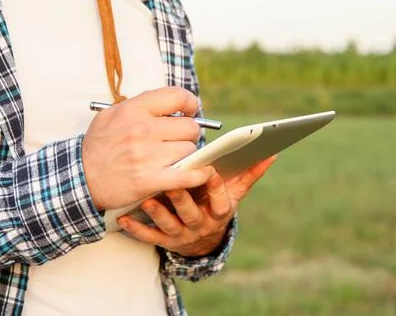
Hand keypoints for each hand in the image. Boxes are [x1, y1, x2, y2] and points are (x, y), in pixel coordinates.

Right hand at [82, 87, 212, 209]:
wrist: (80, 178)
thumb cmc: (99, 146)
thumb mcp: (111, 115)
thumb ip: (141, 105)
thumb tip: (172, 102)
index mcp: (134, 110)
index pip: (177, 96)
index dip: (190, 103)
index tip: (189, 110)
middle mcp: (142, 130)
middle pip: (190, 127)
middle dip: (188, 134)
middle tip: (178, 140)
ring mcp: (147, 156)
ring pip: (189, 150)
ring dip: (185, 155)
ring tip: (172, 158)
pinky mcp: (151, 180)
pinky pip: (187, 175)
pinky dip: (199, 174)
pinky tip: (204, 172)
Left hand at [117, 156, 276, 256]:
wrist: (201, 237)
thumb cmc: (216, 205)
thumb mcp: (234, 194)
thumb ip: (249, 174)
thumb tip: (271, 154)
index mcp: (219, 212)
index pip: (221, 202)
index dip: (217, 189)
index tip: (211, 172)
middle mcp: (201, 225)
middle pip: (193, 214)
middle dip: (184, 200)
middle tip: (173, 182)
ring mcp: (182, 234)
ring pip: (170, 226)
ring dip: (160, 214)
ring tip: (148, 200)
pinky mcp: (165, 241)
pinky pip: (150, 237)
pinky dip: (137, 230)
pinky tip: (125, 220)